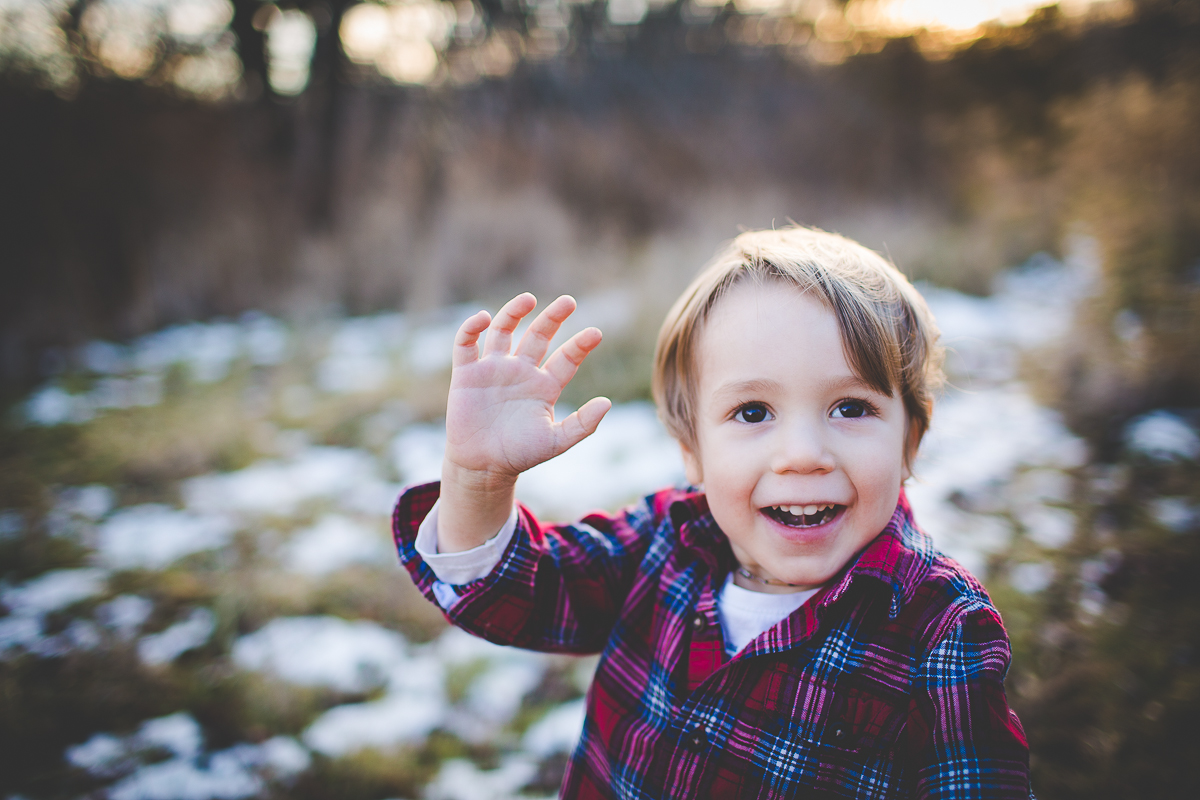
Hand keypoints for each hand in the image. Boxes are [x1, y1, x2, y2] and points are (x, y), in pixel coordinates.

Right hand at [438, 293, 610, 550]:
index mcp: (544, 386)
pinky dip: (472, 328)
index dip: (580, 345)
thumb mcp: (555, 441)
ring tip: (528, 299)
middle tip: (569, 301)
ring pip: (503, 331)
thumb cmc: (520, 455)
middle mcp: (521, 371)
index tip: (596, 334)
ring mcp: (493, 369)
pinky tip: (483, 317)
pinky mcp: (467, 373)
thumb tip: (607, 403)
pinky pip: (467, 344)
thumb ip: (582, 425)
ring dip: (514, 313)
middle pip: (538, 336)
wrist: (482, 467)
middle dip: (553, 318)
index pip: (566, 358)